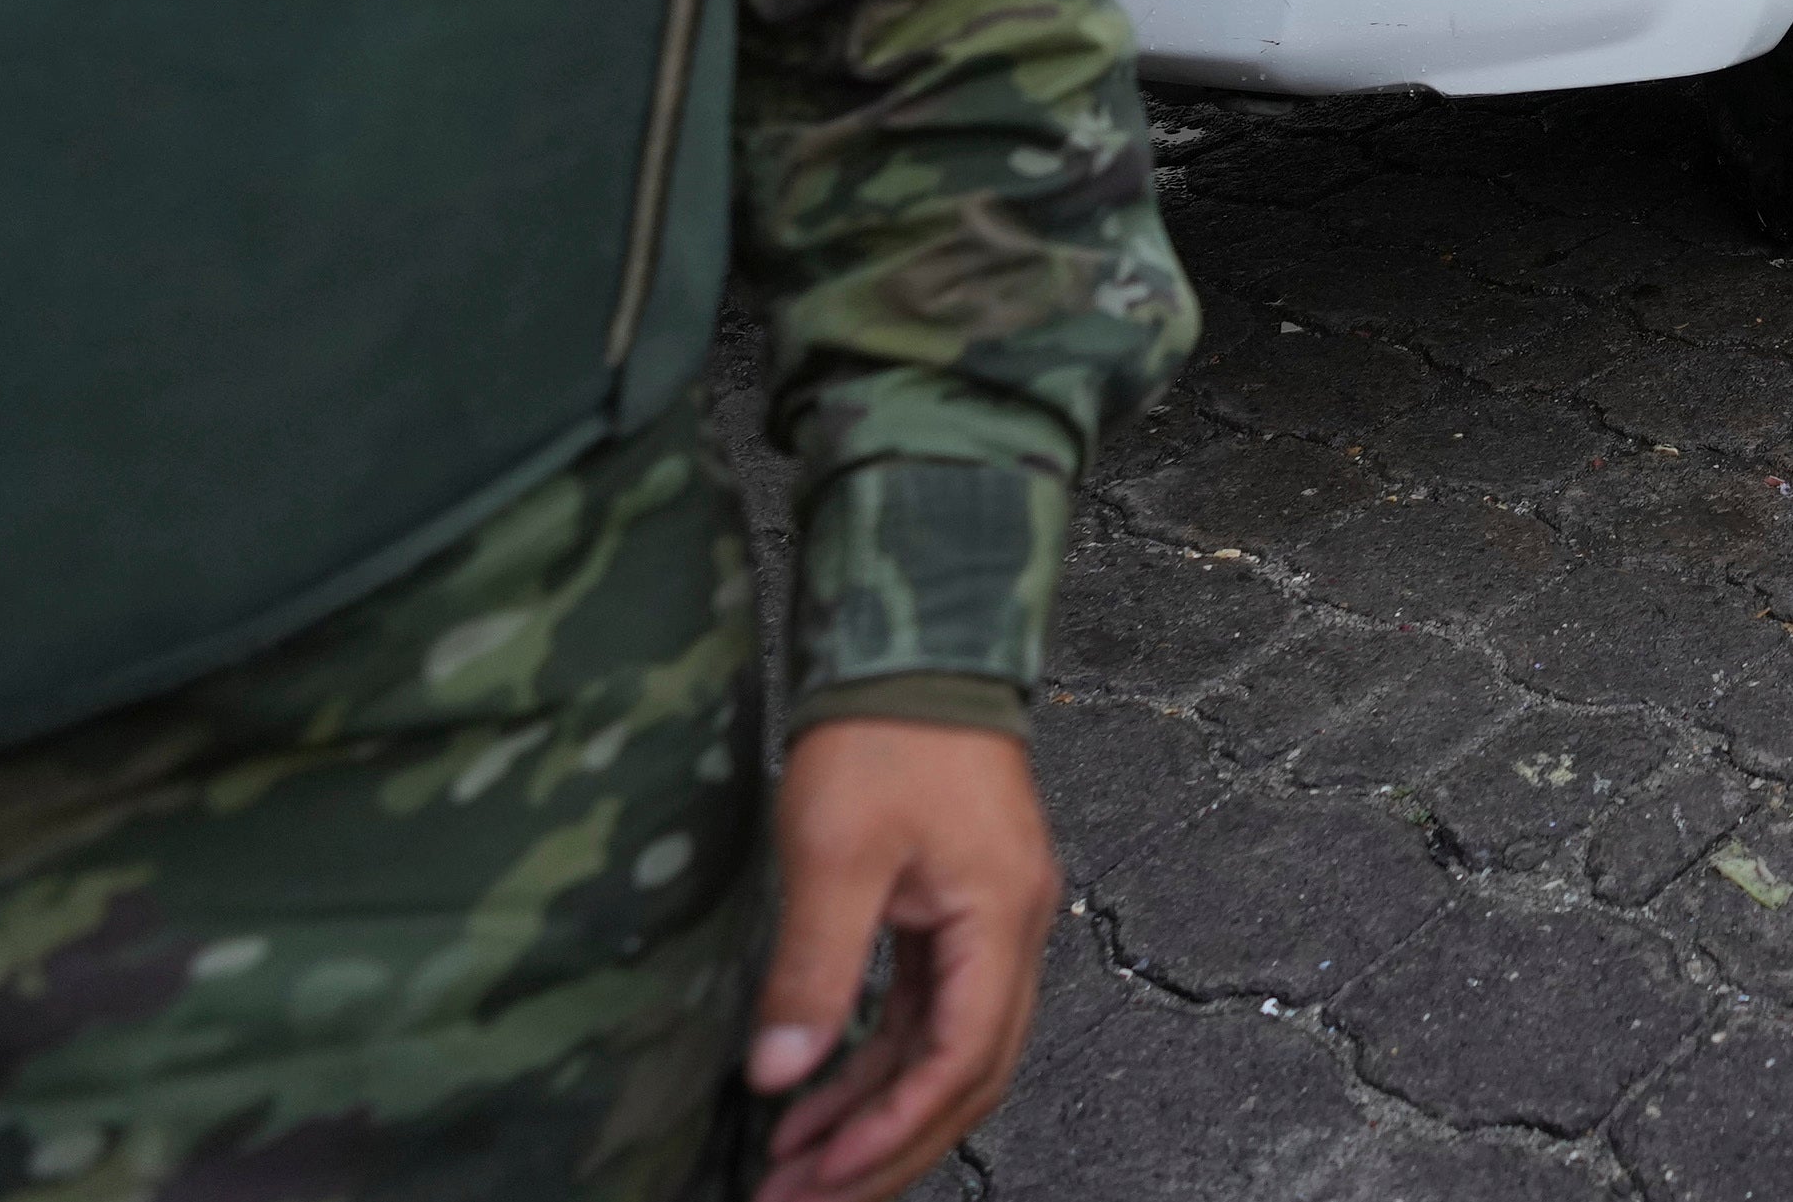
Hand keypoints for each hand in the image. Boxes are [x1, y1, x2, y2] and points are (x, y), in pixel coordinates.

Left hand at [750, 720, 1061, 1201]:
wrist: (917, 646)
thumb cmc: (887, 734)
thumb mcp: (835, 854)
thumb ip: (816, 968)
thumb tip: (780, 1072)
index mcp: (999, 920)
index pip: (960, 1060)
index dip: (893, 1130)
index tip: (822, 1174)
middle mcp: (1012, 931)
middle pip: (965, 1077)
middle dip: (887, 1151)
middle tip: (804, 1201)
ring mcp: (989, 923)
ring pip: (945, 1053)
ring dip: (877, 1116)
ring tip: (797, 1168)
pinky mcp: (958, 912)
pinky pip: (926, 1014)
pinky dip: (876, 1065)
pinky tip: (819, 1096)